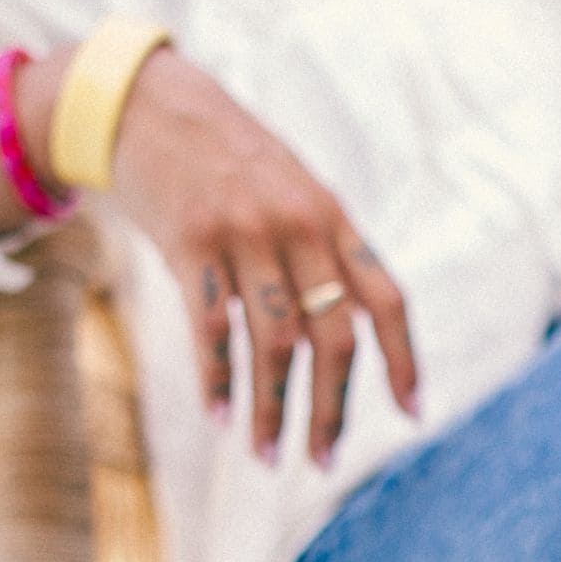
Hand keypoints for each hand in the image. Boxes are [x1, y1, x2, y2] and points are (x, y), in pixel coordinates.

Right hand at [104, 49, 419, 462]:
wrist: (148, 102)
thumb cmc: (230, 160)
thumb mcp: (296, 191)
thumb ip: (327, 253)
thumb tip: (351, 330)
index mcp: (335, 220)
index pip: (387, 301)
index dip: (404, 361)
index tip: (412, 413)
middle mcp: (299, 228)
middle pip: (333, 338)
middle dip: (332, 407)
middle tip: (322, 459)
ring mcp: (245, 234)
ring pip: (274, 344)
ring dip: (272, 409)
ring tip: (267, 454)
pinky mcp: (189, 242)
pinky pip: (211, 328)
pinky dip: (218, 379)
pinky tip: (221, 417)